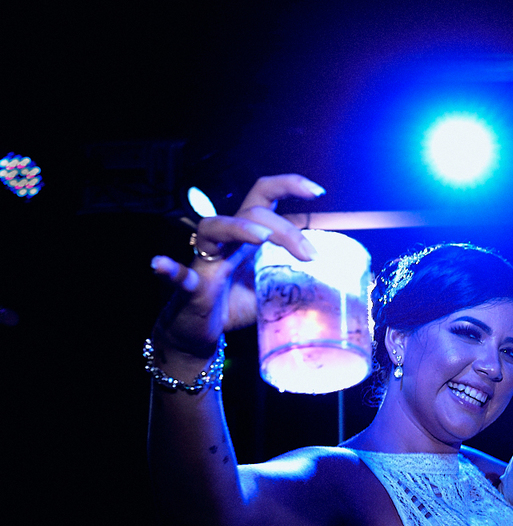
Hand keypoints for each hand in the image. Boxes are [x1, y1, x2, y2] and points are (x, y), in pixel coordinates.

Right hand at [151, 174, 325, 357]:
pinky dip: (170, 270)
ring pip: (214, 226)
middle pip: (252, 212)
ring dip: (240, 228)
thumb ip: (295, 280)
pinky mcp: (190, 287)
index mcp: (248, 238)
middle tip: (311, 257)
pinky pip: (179, 275)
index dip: (288, 185)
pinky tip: (160, 264)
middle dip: (285, 229)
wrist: (201, 332)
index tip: (318, 191)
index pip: (264, 197)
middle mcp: (227, 242)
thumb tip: (333, 284)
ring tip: (262, 239)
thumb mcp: (272, 288)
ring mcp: (206, 261)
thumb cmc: (234, 303)